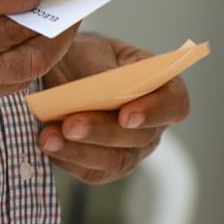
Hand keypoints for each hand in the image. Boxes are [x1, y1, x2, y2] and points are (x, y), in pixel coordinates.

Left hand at [38, 34, 189, 183]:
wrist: (59, 74)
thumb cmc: (85, 57)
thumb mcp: (93, 51)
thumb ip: (103, 71)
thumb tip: (103, 88)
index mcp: (162, 88)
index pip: (175, 104)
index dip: (156, 112)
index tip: (126, 114)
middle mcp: (153, 124)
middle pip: (141, 138)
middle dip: (104, 132)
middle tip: (71, 124)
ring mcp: (132, 149)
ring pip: (117, 160)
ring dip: (81, 151)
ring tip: (49, 137)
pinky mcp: (106, 167)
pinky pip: (93, 172)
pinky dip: (68, 159)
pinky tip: (48, 144)